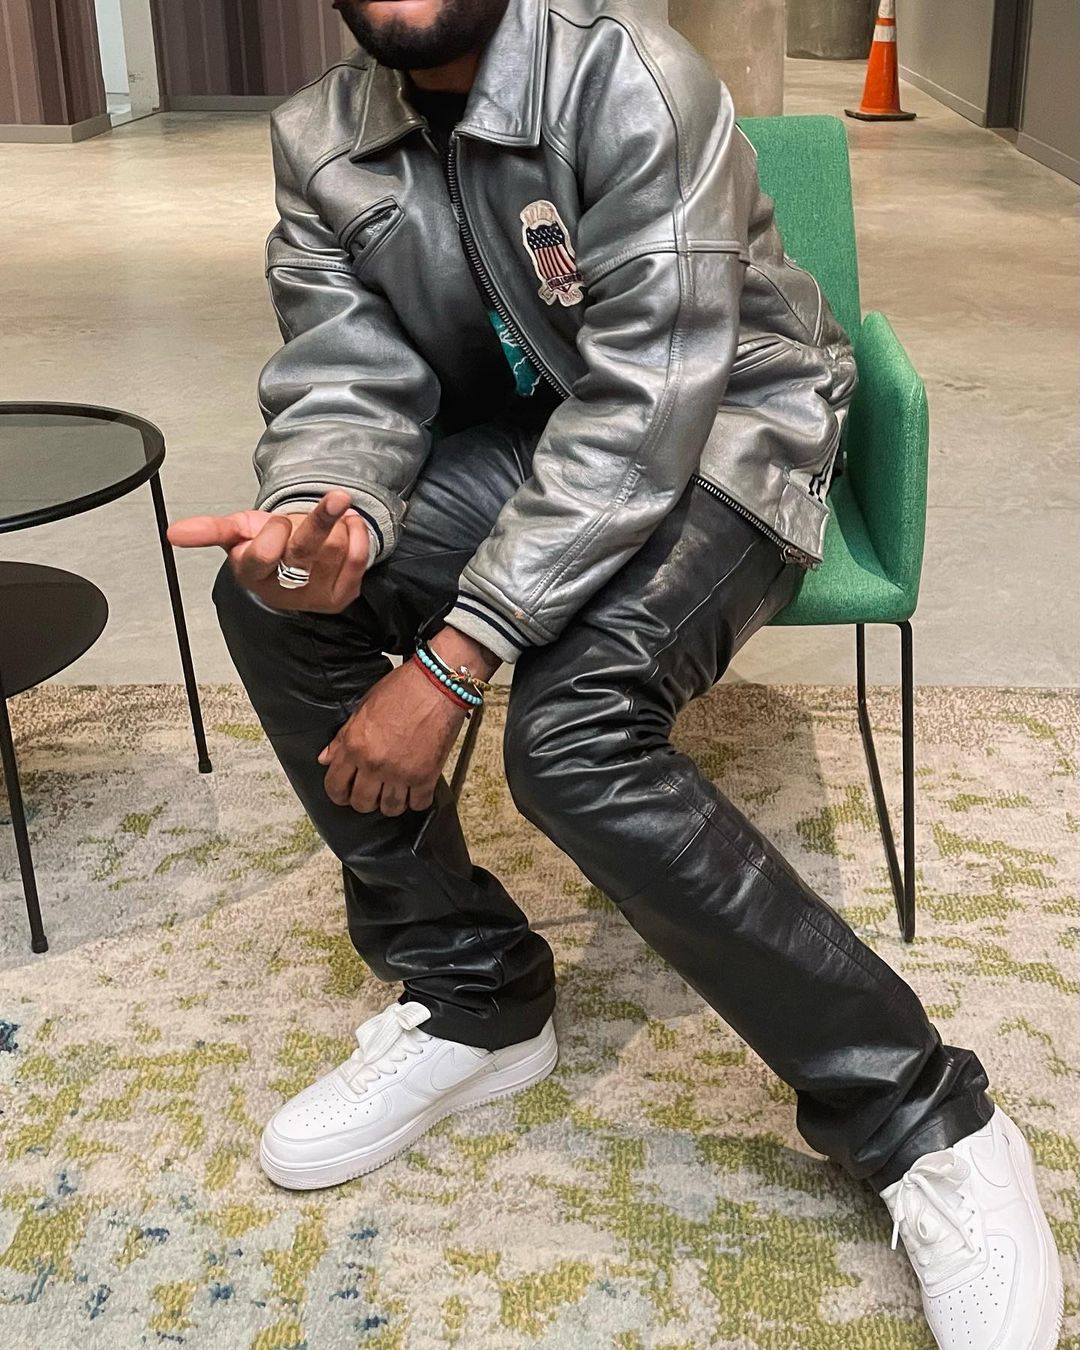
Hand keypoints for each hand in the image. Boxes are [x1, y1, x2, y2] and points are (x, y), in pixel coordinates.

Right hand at [167, 489, 368, 612]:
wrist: (296, 559)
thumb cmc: (265, 541)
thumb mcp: (236, 530)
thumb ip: (207, 529)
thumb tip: (173, 533)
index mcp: (253, 575)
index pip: (264, 555)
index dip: (273, 533)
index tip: (276, 520)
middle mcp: (285, 591)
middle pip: (305, 552)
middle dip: (321, 519)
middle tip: (337, 496)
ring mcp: (315, 596)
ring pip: (335, 549)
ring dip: (335, 524)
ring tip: (327, 517)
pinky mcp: (343, 596)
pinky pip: (359, 558)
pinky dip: (356, 533)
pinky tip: (347, 525)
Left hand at [319, 659, 467, 814]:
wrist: (437, 684)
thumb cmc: (402, 690)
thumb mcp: (363, 708)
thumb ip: (343, 737)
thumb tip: (326, 758)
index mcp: (355, 746)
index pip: (335, 786)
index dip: (338, 794)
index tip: (345, 794)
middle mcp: (374, 763)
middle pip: (362, 803)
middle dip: (365, 801)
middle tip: (372, 792)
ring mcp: (400, 772)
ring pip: (389, 809)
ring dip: (391, 803)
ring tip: (395, 792)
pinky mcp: (426, 776)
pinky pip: (418, 804)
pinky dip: (417, 801)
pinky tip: (416, 790)